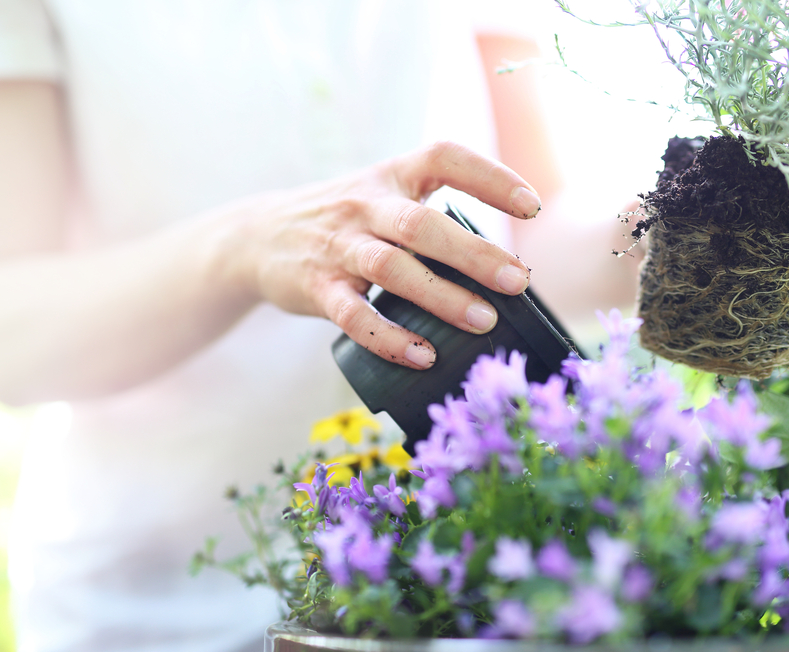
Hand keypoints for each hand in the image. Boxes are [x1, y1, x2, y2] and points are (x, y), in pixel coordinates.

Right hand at [225, 141, 540, 369]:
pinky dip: (389, 338)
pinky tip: (423, 356)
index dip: (490, 177)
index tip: (531, 205)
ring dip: (441, 296)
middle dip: (474, 253)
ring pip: (392, 269)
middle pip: (422, 224)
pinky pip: (354, 315)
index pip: (444, 158)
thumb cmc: (344, 221)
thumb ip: (432, 217)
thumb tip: (503, 264)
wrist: (257, 235)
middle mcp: (365, 205)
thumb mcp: (382, 196)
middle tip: (518, 281)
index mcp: (391, 176)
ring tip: (483, 320)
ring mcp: (338, 246)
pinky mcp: (317, 287)